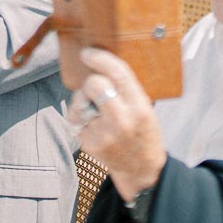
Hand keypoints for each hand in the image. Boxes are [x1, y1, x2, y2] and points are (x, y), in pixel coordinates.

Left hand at [68, 48, 166, 201]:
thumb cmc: (144, 133)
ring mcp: (103, 133)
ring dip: (83, 98)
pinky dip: (80, 115)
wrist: (140, 169)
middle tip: (95, 86)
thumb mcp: (146, 107)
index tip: (88, 53)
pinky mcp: (88, 142)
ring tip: (95, 109)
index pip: (118, 74)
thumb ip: (128, 88)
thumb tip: (101, 63)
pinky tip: (92, 122)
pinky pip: (75, 117)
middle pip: (93, 84)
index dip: (100, 58)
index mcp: (140, 107)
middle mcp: (121, 120)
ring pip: (79, 100)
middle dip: (91, 80)